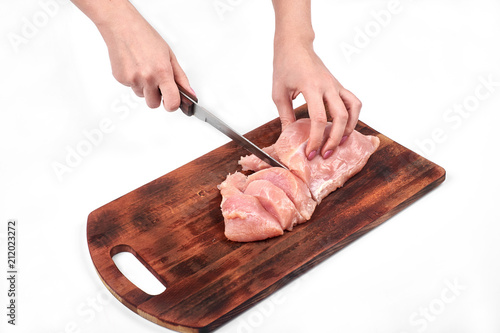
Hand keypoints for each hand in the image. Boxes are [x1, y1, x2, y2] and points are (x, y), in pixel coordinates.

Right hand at [95, 1, 193, 110]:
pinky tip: (135, 66)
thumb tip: (190, 94)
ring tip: (144, 69)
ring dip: (145, 88)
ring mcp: (132, 79)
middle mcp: (147, 78)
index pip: (171, 103)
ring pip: (142, 96)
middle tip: (157, 82)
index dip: (173, 105)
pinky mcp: (121, 79)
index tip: (173, 102)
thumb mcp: (169, 56)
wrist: (122, 26)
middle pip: (154, 104)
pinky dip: (134, 81)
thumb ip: (180, 78)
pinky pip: (131, 88)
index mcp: (162, 72)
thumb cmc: (146, 37)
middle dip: (157, 97)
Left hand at [272, 39, 360, 159]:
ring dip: (349, 128)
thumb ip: (285, 116)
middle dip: (334, 139)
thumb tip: (289, 137)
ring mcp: (335, 84)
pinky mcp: (338, 85)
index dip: (315, 138)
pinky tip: (345, 128)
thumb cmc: (285, 66)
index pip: (318, 118)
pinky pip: (353, 102)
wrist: (295, 45)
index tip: (310, 152)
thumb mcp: (278, 93)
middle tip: (325, 154)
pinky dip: (353, 116)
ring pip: (353, 108)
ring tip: (339, 143)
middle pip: (340, 116)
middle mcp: (327, 85)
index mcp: (311, 86)